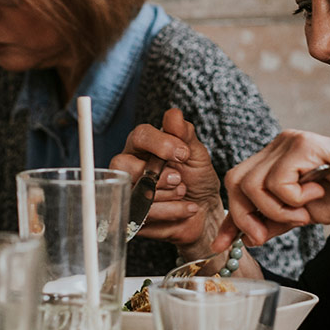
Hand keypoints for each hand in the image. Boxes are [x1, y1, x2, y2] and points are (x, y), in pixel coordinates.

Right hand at [109, 108, 222, 257]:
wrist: (206, 212)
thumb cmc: (197, 179)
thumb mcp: (196, 155)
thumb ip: (184, 135)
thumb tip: (174, 114)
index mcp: (143, 146)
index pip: (139, 135)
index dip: (159, 143)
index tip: (182, 153)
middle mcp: (130, 166)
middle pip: (123, 164)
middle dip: (157, 174)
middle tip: (178, 179)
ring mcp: (128, 191)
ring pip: (133, 191)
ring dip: (167, 194)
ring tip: (183, 193)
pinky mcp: (132, 215)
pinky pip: (142, 215)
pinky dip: (170, 211)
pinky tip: (187, 208)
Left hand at [215, 130, 329, 251]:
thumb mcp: (301, 214)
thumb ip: (273, 221)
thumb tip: (245, 238)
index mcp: (275, 158)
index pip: (236, 184)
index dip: (229, 217)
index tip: (223, 245)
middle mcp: (278, 145)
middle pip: (235, 181)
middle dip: (246, 216)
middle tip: (266, 234)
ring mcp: (289, 142)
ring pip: (253, 184)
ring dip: (276, 210)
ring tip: (303, 212)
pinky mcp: (303, 145)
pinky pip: (277, 181)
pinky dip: (292, 199)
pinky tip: (315, 194)